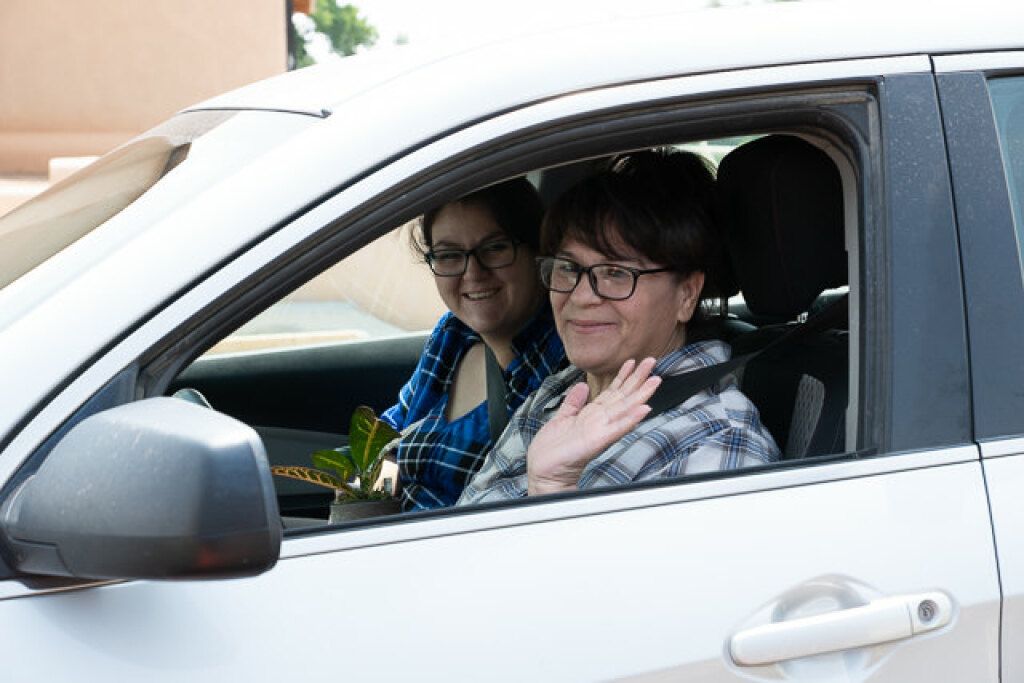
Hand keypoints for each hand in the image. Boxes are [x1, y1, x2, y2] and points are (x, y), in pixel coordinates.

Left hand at [526, 358, 661, 494]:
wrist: (544, 472)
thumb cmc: (553, 450)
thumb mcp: (561, 419)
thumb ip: (573, 403)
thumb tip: (582, 386)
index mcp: (591, 416)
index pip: (611, 392)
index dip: (623, 376)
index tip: (633, 361)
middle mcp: (599, 422)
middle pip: (623, 397)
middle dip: (637, 379)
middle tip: (652, 361)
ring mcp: (600, 431)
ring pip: (624, 409)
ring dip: (640, 395)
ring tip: (655, 380)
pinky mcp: (596, 442)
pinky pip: (616, 429)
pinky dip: (630, 420)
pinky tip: (644, 410)